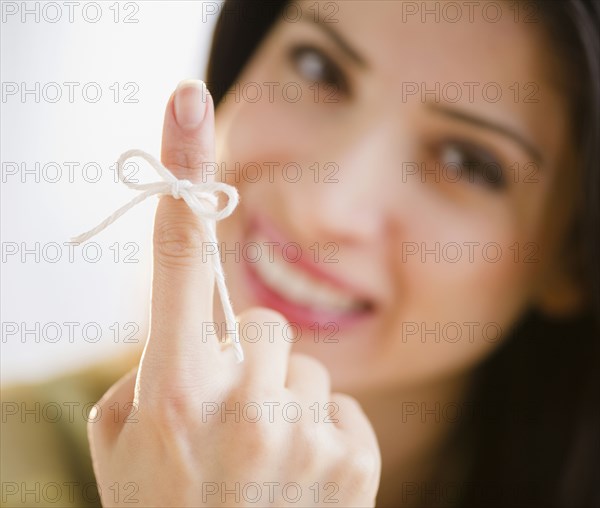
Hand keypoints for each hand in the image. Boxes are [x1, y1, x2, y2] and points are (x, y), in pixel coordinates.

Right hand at [87, 79, 380, 507]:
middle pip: (258, 318)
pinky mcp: (351, 456)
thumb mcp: (126, 439)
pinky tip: (296, 476)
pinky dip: (318, 430)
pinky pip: (336, 402)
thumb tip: (198, 325)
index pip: (175, 258)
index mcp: (171, 389)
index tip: (186, 104)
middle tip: (227, 416)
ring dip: (280, 397)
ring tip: (259, 459)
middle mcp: (238, 404)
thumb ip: (156, 368)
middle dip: (242, 355)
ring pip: (300, 362)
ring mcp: (301, 433)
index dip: (179, 175)